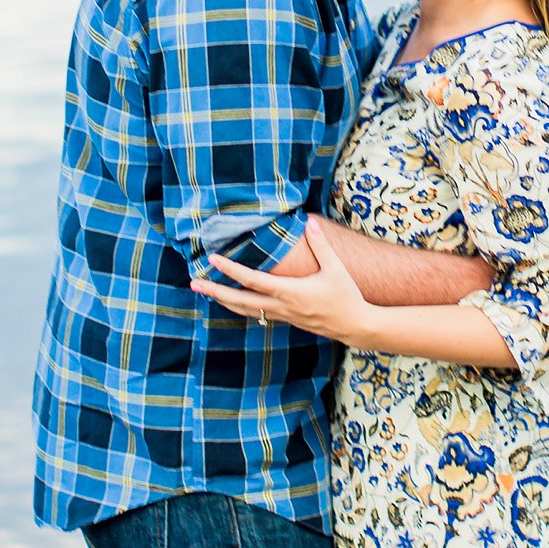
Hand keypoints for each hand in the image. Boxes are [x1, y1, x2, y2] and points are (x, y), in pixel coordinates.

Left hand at [192, 212, 381, 347]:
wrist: (354, 326)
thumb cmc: (346, 296)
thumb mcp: (336, 269)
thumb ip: (321, 245)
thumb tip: (310, 222)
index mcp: (289, 292)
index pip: (252, 280)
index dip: (231, 270)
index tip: (213, 260)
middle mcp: (281, 307)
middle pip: (239, 301)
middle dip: (215, 292)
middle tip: (194, 284)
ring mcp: (283, 316)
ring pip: (246, 310)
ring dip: (224, 301)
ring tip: (206, 292)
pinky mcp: (286, 320)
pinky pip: (257, 314)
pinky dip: (240, 307)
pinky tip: (232, 301)